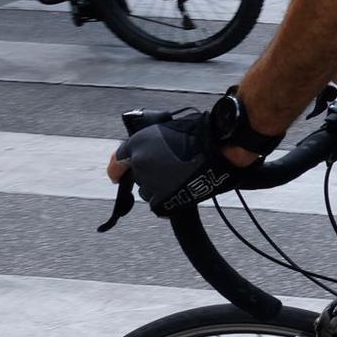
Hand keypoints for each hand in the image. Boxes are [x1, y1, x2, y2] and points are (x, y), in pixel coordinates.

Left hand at [104, 109, 240, 215]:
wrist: (220, 147)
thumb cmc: (201, 134)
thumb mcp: (169, 129)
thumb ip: (152, 144)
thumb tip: (148, 157)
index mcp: (138, 142)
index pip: (118, 161)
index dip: (117, 170)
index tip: (117, 177)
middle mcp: (139, 162)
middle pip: (138, 178)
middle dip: (151, 176)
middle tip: (173, 169)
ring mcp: (149, 182)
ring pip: (148, 192)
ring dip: (160, 189)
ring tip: (182, 179)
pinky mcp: (161, 199)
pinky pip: (159, 206)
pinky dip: (169, 203)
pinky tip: (182, 192)